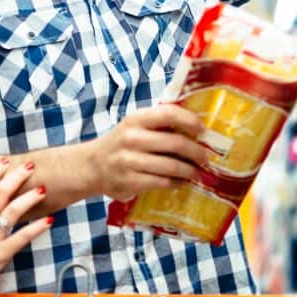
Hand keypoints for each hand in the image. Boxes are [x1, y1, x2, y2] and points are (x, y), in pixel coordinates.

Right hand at [86, 104, 213, 201]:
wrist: (91, 166)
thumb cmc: (120, 144)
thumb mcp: (133, 127)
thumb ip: (157, 125)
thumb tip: (194, 129)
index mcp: (135, 119)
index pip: (168, 113)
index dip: (190, 120)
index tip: (203, 130)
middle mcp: (132, 137)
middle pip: (175, 142)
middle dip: (196, 152)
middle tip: (205, 158)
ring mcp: (129, 160)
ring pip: (171, 165)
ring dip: (189, 170)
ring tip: (197, 172)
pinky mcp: (130, 181)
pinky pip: (162, 182)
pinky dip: (177, 183)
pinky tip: (182, 182)